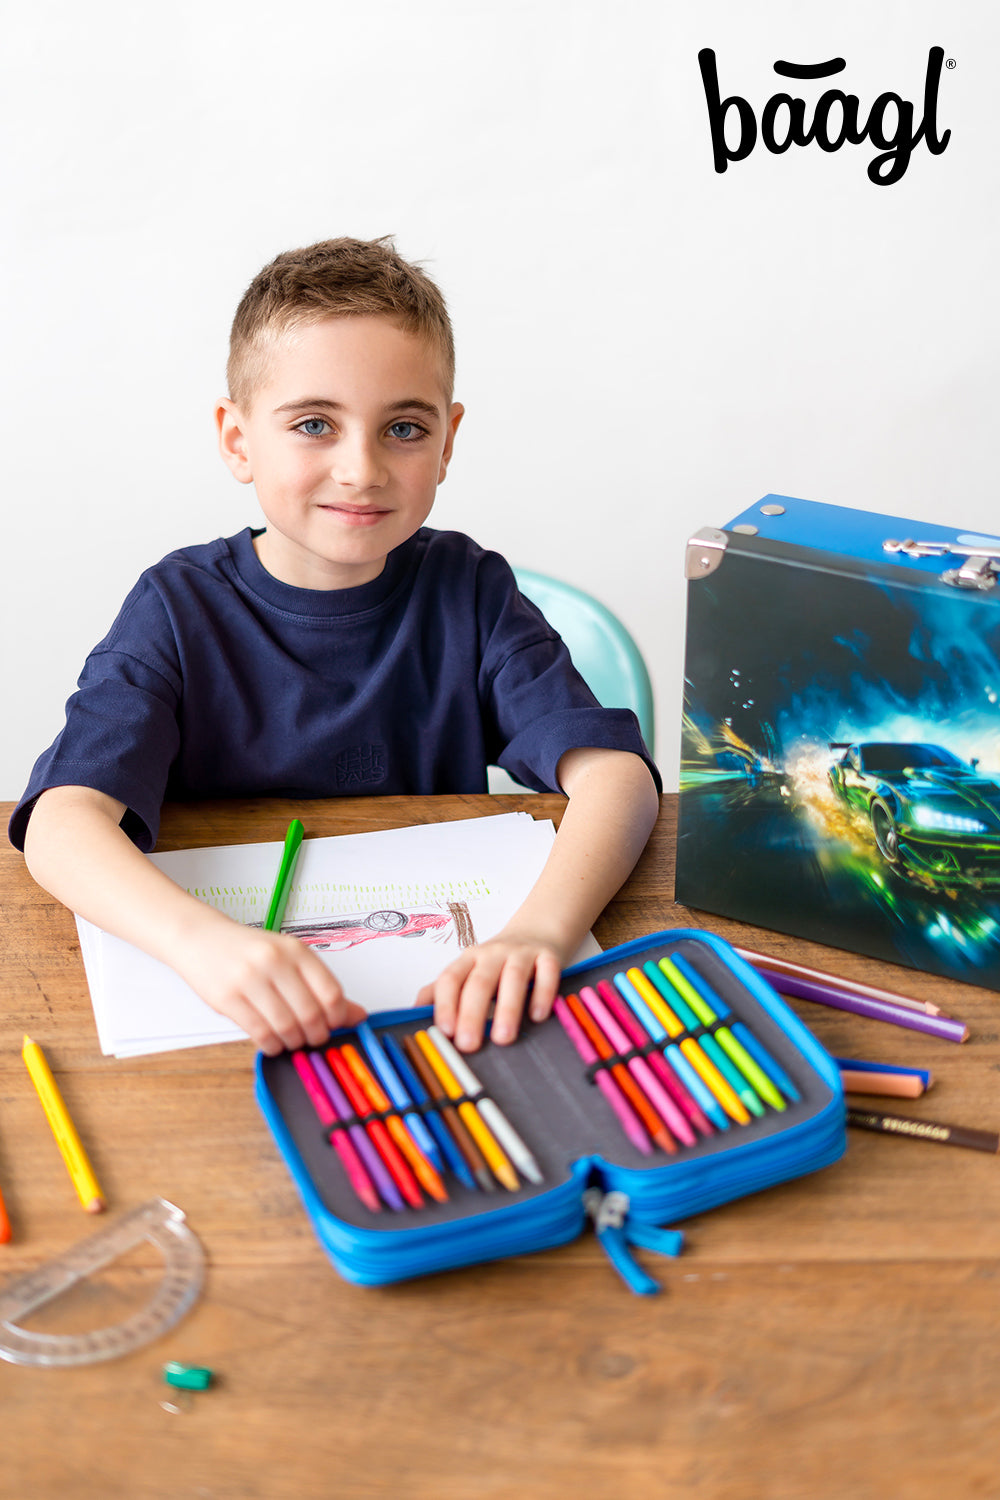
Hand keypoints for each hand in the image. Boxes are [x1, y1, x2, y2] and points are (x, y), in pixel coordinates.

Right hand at [173, 917, 366, 1055]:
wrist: (201, 938)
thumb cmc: (249, 951)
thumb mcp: (289, 958)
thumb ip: (321, 986)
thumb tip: (358, 1015)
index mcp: (296, 950)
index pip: (331, 993)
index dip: (339, 1017)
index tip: (335, 1024)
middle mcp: (274, 962)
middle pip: (310, 1014)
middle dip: (317, 1035)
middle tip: (313, 1038)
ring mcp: (249, 980)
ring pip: (286, 1027)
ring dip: (294, 1042)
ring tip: (293, 1040)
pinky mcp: (227, 999)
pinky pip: (260, 1033)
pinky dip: (272, 1045)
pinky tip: (273, 1042)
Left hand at [418, 930, 565, 1052]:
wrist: (537, 930)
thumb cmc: (497, 961)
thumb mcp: (467, 971)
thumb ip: (441, 992)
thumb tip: (412, 1015)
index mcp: (468, 960)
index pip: (451, 979)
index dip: (445, 1004)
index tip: (444, 1031)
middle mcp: (492, 954)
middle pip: (479, 981)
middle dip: (472, 1013)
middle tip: (468, 1044)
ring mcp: (522, 954)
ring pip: (513, 977)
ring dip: (507, 1008)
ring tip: (503, 1038)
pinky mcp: (549, 956)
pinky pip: (547, 972)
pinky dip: (542, 993)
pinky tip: (537, 1016)